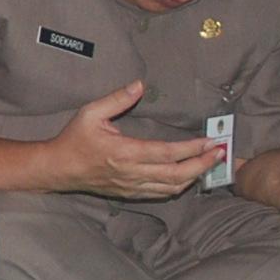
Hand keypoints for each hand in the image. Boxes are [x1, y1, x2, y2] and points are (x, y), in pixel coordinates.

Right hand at [44, 80, 217, 199]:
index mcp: (124, 152)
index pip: (167, 153)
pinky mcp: (130, 193)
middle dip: (203, 164)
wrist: (58, 169)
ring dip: (195, 176)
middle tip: (221, 153)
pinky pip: (161, 194)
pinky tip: (189, 176)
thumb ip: (117, 98)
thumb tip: (140, 85)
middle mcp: (131, 172)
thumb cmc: (73, 139)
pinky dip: (179, 186)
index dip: (192, 149)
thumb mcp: (91, 113)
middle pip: (177, 174)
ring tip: (210, 163)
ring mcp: (131, 186)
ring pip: (172, 187)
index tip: (211, 141)